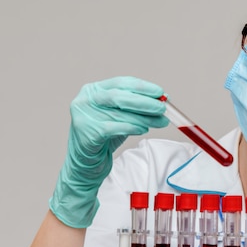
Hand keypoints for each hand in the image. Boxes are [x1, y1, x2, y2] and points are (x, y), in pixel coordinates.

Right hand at [49, 76, 167, 227]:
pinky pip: (115, 128)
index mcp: (93, 90)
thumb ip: (135, 108)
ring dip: (144, 118)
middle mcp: (86, 100)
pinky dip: (132, 128)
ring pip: (120, 114)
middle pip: (121, 97)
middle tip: (163, 108)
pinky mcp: (87, 133)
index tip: (161, 93)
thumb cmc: (104, 138)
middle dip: (145, 102)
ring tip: (159, 121)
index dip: (143, 87)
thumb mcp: (119, 117)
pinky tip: (143, 130)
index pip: (121, 83)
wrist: (86, 163)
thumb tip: (162, 101)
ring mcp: (84, 116)